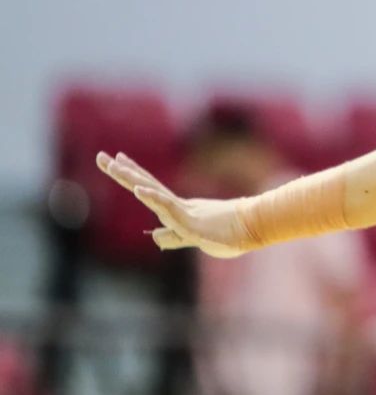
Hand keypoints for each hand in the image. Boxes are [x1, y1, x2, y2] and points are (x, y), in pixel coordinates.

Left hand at [96, 151, 251, 256]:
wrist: (254, 228)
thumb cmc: (229, 233)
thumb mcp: (193, 237)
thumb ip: (173, 236)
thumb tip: (156, 236)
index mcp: (178, 207)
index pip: (150, 188)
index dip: (133, 174)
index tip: (118, 159)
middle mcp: (177, 205)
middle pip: (145, 184)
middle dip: (122, 171)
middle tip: (101, 156)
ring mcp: (182, 211)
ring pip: (152, 192)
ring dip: (131, 178)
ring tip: (112, 164)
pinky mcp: (190, 221)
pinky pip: (168, 207)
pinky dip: (153, 197)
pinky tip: (138, 189)